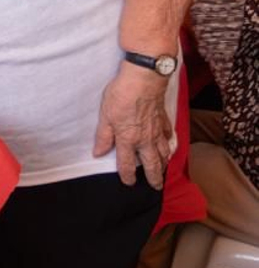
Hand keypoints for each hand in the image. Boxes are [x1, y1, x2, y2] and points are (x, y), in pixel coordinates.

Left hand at [92, 63, 172, 187]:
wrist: (144, 80)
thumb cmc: (121, 95)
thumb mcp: (105, 116)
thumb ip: (103, 136)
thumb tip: (98, 153)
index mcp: (127, 139)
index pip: (127, 164)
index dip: (127, 175)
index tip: (129, 182)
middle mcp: (145, 139)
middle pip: (151, 164)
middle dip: (153, 178)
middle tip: (155, 187)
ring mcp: (157, 130)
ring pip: (163, 153)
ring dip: (163, 164)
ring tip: (163, 170)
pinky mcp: (164, 120)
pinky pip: (168, 136)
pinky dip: (170, 144)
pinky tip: (169, 146)